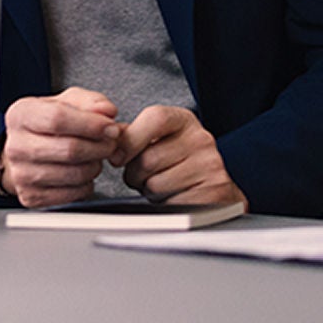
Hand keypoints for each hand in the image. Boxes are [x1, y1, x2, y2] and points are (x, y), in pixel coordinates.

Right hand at [0, 87, 121, 206]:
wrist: (26, 151)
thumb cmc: (48, 125)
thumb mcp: (68, 103)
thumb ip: (91, 102)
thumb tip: (107, 112)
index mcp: (21, 115)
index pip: (57, 119)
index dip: (91, 124)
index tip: (110, 127)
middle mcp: (16, 146)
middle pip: (69, 149)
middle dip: (99, 147)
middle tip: (110, 143)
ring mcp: (21, 174)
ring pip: (75, 174)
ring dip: (95, 166)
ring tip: (95, 156)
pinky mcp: (31, 196)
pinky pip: (73, 194)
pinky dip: (87, 184)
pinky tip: (82, 172)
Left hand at [112, 105, 246, 206]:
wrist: (215, 184)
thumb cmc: (177, 161)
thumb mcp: (157, 139)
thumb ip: (130, 135)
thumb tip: (108, 135)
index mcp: (184, 120)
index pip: (155, 118)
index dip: (130, 139)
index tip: (117, 157)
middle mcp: (201, 139)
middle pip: (148, 159)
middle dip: (135, 174)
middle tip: (145, 176)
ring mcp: (210, 166)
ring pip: (155, 185)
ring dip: (149, 191)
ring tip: (162, 186)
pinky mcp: (214, 193)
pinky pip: (171, 203)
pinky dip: (165, 205)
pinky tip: (174, 197)